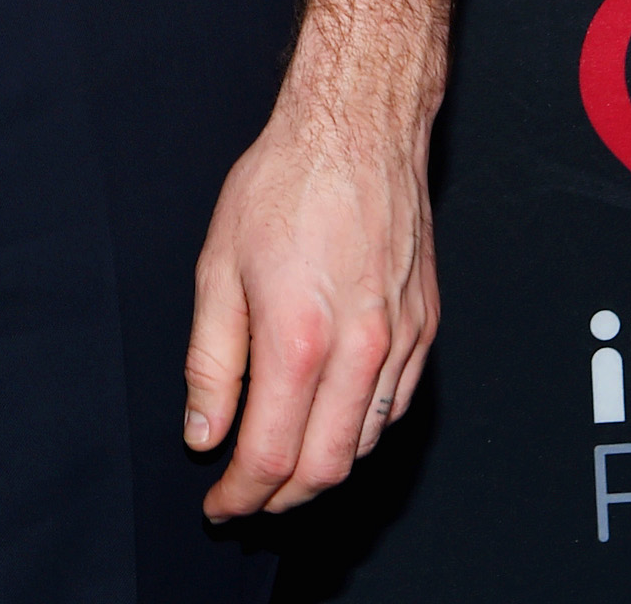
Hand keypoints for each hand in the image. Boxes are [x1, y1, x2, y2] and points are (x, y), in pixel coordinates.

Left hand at [183, 81, 437, 517]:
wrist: (356, 127)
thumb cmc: (287, 180)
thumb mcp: (218, 264)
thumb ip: (211, 361)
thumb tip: (204, 432)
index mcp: (300, 337)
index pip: (271, 455)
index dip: (241, 494)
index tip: (220, 503)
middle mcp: (360, 350)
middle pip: (326, 469)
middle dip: (282, 497)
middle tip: (247, 497)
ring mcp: (401, 343)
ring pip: (365, 444)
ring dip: (322, 467)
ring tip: (282, 458)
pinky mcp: (426, 329)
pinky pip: (396, 407)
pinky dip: (360, 428)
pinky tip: (330, 415)